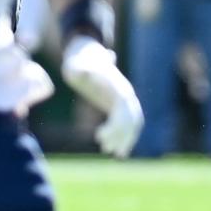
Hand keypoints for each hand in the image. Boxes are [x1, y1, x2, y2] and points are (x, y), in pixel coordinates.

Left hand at [61, 36, 143, 157]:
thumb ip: (80, 69)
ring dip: (125, 140)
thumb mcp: (77, 66)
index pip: (124, 110)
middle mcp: (126, 95)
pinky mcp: (119, 106)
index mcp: (119, 88)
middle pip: (132, 119)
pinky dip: (125, 137)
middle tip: (106, 150)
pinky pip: (128, 124)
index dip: (116, 126)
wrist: (86, 57)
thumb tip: (80, 70)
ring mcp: (124, 100)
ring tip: (112, 153)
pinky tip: (118, 151)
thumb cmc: (79, 62)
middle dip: (122, 137)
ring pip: (133, 124)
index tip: (99, 138)